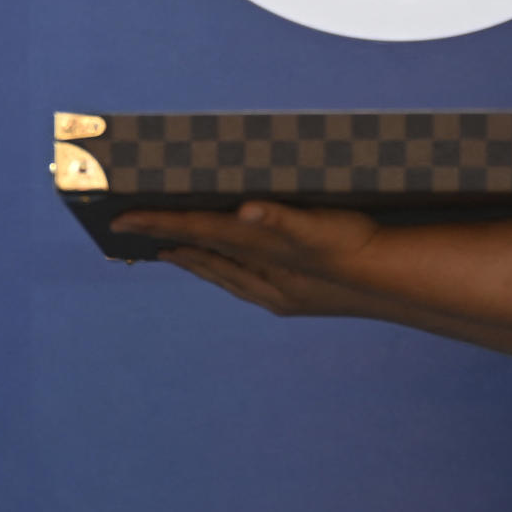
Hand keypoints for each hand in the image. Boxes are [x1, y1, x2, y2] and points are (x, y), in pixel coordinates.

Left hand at [116, 201, 382, 318]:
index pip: (196, 230)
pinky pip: (245, 285)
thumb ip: (279, 218)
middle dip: (170, 241)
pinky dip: (227, 274)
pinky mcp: (290, 299)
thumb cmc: (354, 245)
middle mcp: (258, 274)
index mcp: (257, 251)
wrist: (391, 282)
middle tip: (137, 233)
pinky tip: (233, 273)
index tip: (120, 220)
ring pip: (222, 274)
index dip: (159, 223)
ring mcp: (274, 291)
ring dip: (196, 260)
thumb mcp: (317, 227)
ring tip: (174, 252)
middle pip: (202, 255)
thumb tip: (242, 212)